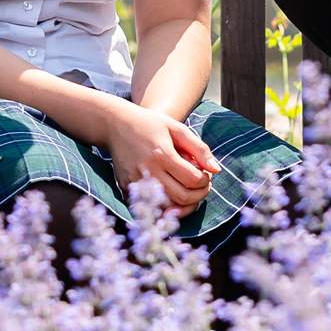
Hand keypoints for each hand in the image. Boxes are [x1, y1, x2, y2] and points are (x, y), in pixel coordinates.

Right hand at [104, 103, 218, 213]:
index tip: (205, 174)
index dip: (205, 181)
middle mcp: (148, 170)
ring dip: (184, 204)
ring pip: (167, 206)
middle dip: (198, 195)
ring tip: (188, 190)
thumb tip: (217, 170)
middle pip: (182, 197)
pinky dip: (165, 204)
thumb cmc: (149, 124)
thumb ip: (199, 148)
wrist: (114, 124)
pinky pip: (150, 205)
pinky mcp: (125, 187)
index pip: (193, 180)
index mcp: (162, 153)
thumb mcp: (177, 128)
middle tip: (201, 186)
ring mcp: (135, 181)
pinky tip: (171, 192)